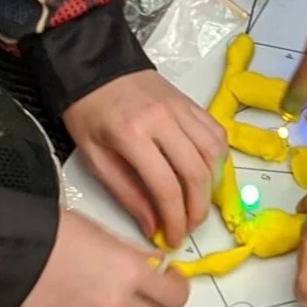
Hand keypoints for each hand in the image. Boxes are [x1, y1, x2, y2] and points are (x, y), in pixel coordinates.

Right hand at [19, 209, 188, 306]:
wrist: (14, 251)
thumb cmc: (56, 234)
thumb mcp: (109, 235)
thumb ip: (138, 256)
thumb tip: (158, 266)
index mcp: (133, 274)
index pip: (176, 296)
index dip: (175, 288)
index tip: (171, 281)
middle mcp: (118, 304)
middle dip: (154, 303)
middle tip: (142, 289)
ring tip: (100, 289)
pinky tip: (80, 300)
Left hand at [63, 70, 226, 246]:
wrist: (97, 67)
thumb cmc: (88, 112)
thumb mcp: (95, 158)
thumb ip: (126, 192)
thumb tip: (152, 225)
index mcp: (131, 134)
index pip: (165, 186)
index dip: (173, 220)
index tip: (172, 239)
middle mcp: (163, 120)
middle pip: (196, 173)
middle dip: (197, 209)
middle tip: (188, 227)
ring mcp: (182, 109)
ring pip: (213, 154)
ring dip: (212, 186)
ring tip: (198, 204)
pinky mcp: (192, 104)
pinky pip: (217, 134)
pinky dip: (218, 159)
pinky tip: (207, 174)